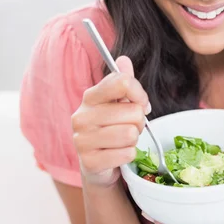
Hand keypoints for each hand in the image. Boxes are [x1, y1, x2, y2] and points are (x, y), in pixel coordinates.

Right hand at [71, 56, 150, 187]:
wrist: (97, 164)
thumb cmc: (110, 128)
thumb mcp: (117, 103)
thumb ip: (123, 82)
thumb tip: (124, 60)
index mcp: (90, 97)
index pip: (122, 82)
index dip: (140, 93)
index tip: (142, 104)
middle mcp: (81, 116)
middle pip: (133, 112)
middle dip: (139, 122)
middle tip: (130, 127)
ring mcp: (82, 140)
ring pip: (130, 134)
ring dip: (134, 139)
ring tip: (123, 141)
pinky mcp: (89, 162)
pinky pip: (127, 154)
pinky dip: (129, 155)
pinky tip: (118, 154)